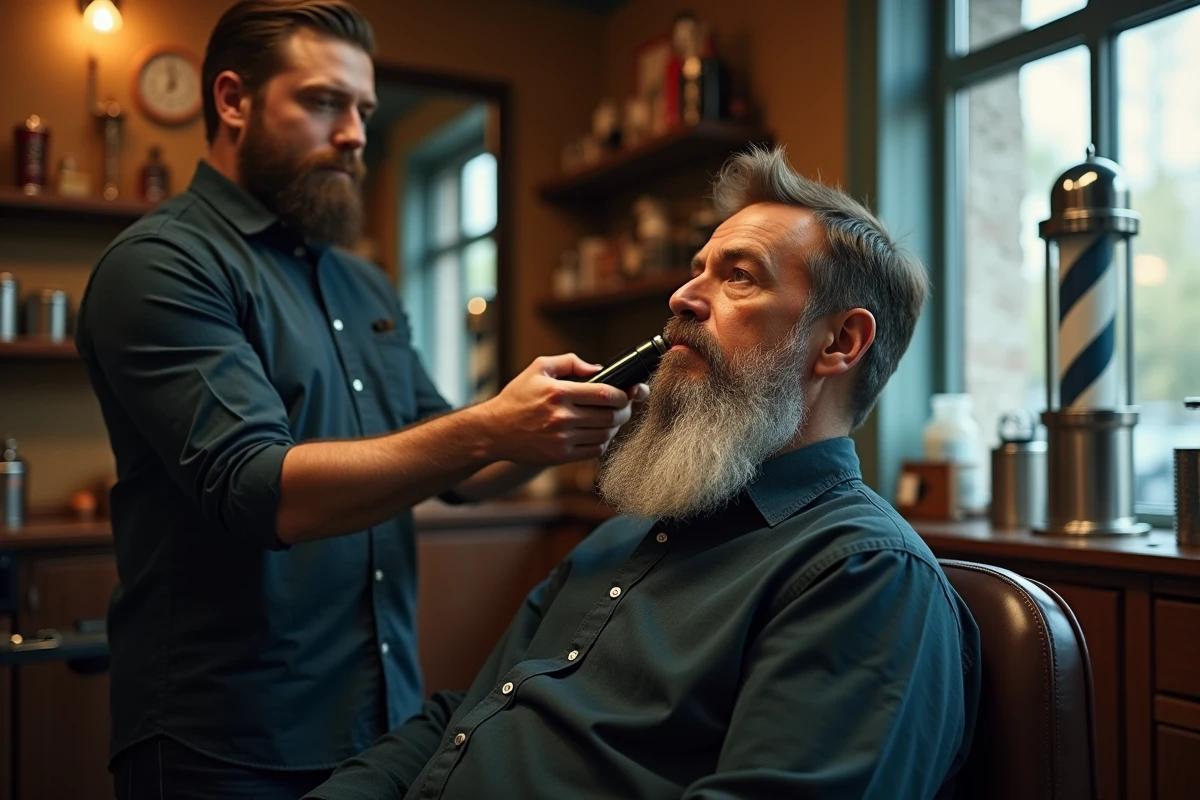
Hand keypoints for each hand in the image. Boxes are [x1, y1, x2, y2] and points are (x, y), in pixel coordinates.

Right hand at [479, 354, 633, 464]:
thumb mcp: (539, 368)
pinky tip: (597, 434)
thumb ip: (571, 362)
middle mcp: (561, 417)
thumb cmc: (517, 397)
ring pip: (605, 434)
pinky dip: (602, 442)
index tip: (626, 393)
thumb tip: (599, 369)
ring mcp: (561, 439)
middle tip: (623, 407)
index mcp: (559, 392)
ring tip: (610, 420)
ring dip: (614, 427)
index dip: (623, 394)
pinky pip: (594, 451)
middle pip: (611, 416)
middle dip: (624, 411)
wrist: (494, 430)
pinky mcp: (560, 456)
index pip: (606, 394)